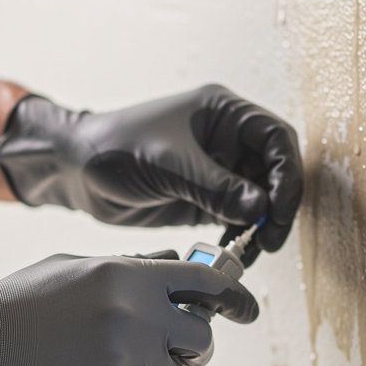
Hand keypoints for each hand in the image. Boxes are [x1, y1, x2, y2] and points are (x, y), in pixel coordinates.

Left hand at [0, 84, 302, 263]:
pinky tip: (231, 251)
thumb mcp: (168, 164)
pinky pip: (236, 219)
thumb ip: (216, 186)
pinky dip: (240, 236)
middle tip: (270, 239)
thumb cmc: (115, 148)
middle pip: (274, 173)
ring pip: (259, 200)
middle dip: (278, 207)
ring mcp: (218, 171)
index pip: (276, 139)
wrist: (78, 171)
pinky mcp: (205, 200)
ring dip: (261, 227)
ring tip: (251, 251)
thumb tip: (261, 208)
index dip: (287, 175)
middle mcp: (227, 140)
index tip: (278, 211)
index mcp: (224, 113)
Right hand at [0, 253, 257, 365]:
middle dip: (188, 350)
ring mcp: (127, 356)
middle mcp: (136, 312)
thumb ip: (131, 268)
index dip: (232, 298)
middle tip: (165, 353)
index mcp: (128, 275)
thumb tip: (178, 265)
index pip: (202, 282)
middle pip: (200, 339)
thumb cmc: (19, 304)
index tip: (247, 312)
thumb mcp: (75, 268)